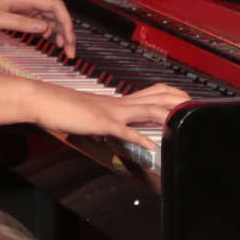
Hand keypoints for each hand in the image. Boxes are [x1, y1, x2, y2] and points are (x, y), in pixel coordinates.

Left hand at [0, 0, 74, 51]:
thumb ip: (21, 23)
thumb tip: (45, 29)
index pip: (54, 6)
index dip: (66, 22)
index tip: (70, 40)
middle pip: (55, 12)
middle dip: (66, 31)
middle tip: (70, 51)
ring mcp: (23, 6)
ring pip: (49, 18)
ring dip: (59, 32)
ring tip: (62, 49)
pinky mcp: (18, 13)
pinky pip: (39, 21)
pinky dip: (48, 32)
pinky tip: (47, 41)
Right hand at [30, 82, 186, 144]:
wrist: (43, 100)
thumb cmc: (62, 108)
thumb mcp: (91, 116)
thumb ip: (106, 123)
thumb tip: (115, 133)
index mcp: (118, 101)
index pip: (152, 92)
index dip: (172, 95)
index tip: (186, 100)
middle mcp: (119, 103)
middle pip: (157, 97)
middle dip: (179, 101)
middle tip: (196, 107)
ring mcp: (111, 112)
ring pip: (146, 110)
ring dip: (167, 116)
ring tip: (182, 123)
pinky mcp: (100, 123)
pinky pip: (124, 130)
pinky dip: (139, 138)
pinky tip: (151, 146)